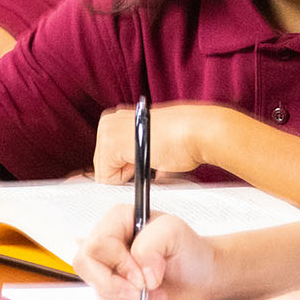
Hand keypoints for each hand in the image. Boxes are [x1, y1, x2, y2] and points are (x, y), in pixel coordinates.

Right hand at [74, 208, 220, 299]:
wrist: (199, 277)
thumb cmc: (188, 250)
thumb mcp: (175, 233)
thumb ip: (152, 244)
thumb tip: (140, 270)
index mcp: (119, 220)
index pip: (99, 243)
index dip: (119, 264)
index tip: (142, 276)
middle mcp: (108, 241)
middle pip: (86, 265)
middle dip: (115, 283)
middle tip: (142, 288)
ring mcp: (108, 266)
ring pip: (96, 287)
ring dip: (126, 297)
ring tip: (151, 291)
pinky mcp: (111, 287)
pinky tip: (147, 298)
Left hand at [90, 102, 238, 182]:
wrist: (197, 131)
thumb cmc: (183, 138)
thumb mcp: (151, 144)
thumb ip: (135, 153)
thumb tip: (130, 171)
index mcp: (118, 119)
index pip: (107, 157)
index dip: (123, 169)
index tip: (138, 168)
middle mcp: (109, 121)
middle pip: (103, 165)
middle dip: (123, 172)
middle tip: (148, 162)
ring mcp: (108, 130)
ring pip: (104, 171)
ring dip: (125, 175)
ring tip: (149, 161)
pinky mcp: (111, 143)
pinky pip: (106, 177)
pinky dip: (124, 180)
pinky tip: (144, 164)